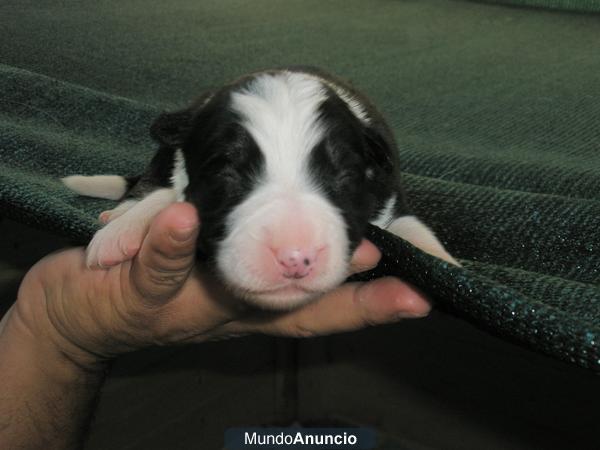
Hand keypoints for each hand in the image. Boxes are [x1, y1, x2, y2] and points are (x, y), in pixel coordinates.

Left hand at [11, 202, 430, 369]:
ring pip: (236, 294)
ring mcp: (186, 308)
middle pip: (298, 314)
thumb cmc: (154, 278)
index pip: (318, 306)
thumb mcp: (212, 267)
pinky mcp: (137, 294)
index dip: (369, 302)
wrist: (76, 312)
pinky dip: (171, 244)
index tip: (419, 291)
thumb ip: (253, 247)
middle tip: (408, 292)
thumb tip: (312, 217)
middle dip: (356, 305)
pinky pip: (156, 270)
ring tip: (329, 243)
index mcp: (251, 305)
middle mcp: (230, 314)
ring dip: (281, 270)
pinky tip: (187, 217)